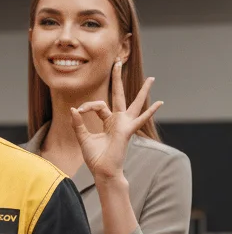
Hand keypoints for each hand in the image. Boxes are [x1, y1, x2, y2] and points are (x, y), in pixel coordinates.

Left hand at [69, 62, 161, 180]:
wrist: (102, 171)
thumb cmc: (95, 157)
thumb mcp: (83, 138)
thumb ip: (78, 124)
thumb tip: (73, 109)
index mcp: (107, 120)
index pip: (98, 105)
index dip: (86, 106)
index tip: (78, 112)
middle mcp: (118, 120)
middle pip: (119, 95)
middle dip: (117, 78)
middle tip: (117, 62)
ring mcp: (124, 124)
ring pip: (135, 103)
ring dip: (143, 91)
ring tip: (152, 78)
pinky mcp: (127, 131)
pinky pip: (140, 119)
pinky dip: (150, 111)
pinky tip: (160, 102)